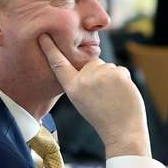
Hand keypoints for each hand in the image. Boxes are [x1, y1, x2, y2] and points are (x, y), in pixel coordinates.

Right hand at [37, 35, 149, 158]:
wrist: (122, 131)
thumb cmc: (103, 118)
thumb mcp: (82, 101)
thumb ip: (81, 82)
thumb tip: (90, 63)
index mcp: (72, 89)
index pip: (58, 65)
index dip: (50, 49)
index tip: (43, 35)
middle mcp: (83, 81)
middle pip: (92, 64)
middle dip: (100, 75)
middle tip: (105, 96)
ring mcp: (100, 76)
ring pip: (107, 67)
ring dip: (113, 78)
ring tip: (114, 98)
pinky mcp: (116, 73)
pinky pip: (120, 70)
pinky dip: (124, 80)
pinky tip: (123, 95)